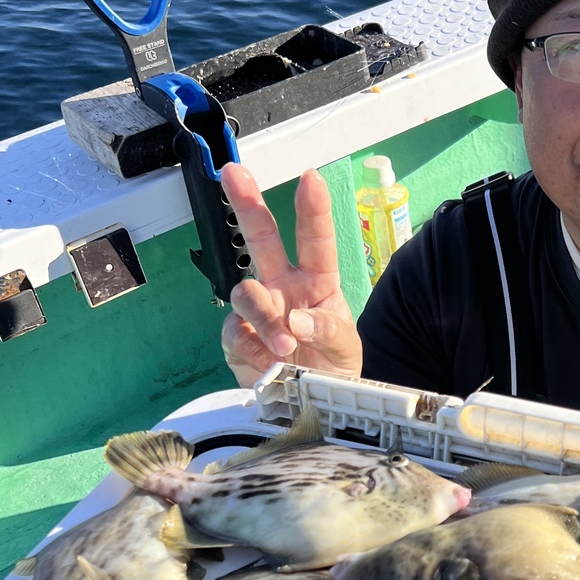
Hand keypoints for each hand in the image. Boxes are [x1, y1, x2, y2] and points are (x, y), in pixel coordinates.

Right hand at [219, 164, 362, 387]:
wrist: (314, 406)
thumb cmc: (333, 366)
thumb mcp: (346, 348)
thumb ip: (328, 331)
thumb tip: (296, 321)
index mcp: (316, 281)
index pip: (315, 240)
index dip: (312, 209)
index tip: (311, 178)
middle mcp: (282, 287)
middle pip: (261, 238)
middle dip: (247, 204)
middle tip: (234, 173)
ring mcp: (258, 311)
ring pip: (246, 292)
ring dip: (264, 316)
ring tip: (285, 346)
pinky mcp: (237, 340)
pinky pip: (234, 333)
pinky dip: (252, 349)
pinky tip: (268, 364)